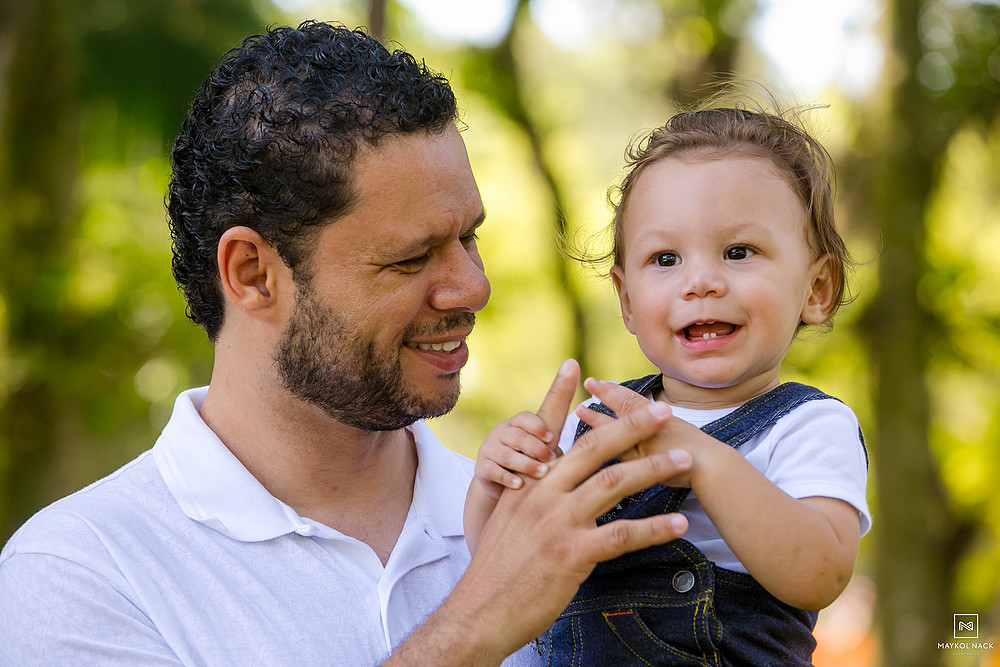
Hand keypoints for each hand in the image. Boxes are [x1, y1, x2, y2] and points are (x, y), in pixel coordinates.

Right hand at [455, 391, 692, 660]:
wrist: (480, 610)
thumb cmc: (498, 568)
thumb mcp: (507, 519)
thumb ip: (531, 494)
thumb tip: (548, 475)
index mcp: (528, 483)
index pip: (548, 430)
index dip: (565, 399)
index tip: (586, 374)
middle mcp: (542, 494)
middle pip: (594, 449)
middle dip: (632, 426)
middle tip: (663, 410)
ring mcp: (557, 523)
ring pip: (614, 484)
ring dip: (654, 469)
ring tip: (684, 460)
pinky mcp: (571, 554)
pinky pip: (622, 534)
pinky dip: (654, 528)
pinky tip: (677, 524)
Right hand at [474, 412, 562, 500]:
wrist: (502, 485)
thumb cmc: (530, 462)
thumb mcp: (542, 450)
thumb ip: (554, 444)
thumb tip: (584, 444)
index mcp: (516, 424)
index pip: (524, 418)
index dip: (538, 427)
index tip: (552, 437)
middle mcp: (500, 433)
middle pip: (518, 436)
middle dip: (536, 448)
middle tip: (551, 460)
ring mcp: (489, 449)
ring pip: (506, 455)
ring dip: (526, 464)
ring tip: (542, 473)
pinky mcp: (481, 468)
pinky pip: (492, 470)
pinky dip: (507, 477)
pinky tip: (519, 484)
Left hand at [576, 377, 711, 486]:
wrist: (715, 470)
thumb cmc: (703, 455)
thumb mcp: (681, 434)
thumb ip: (662, 428)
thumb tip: (652, 424)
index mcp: (661, 418)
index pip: (633, 400)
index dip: (614, 390)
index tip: (597, 381)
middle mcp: (652, 426)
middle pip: (624, 407)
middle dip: (604, 395)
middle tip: (588, 383)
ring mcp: (647, 443)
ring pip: (617, 428)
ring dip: (598, 419)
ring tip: (581, 410)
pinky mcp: (643, 463)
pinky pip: (619, 452)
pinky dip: (603, 447)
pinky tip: (586, 445)